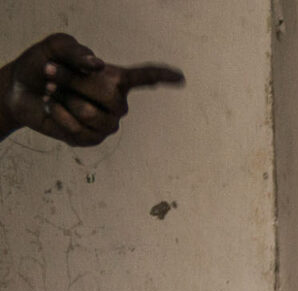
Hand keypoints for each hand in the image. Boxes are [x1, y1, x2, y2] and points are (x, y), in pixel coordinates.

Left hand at [1, 34, 181, 146]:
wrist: (19, 89)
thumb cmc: (41, 65)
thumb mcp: (55, 47)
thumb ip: (76, 51)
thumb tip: (98, 66)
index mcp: (115, 79)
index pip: (145, 78)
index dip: (164, 76)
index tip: (182, 78)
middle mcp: (117, 103)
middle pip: (111, 97)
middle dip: (75, 82)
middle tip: (52, 73)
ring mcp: (106, 124)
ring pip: (91, 114)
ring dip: (64, 99)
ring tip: (51, 92)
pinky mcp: (90, 140)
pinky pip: (79, 130)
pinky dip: (58, 114)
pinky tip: (51, 107)